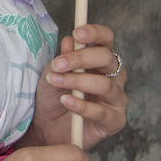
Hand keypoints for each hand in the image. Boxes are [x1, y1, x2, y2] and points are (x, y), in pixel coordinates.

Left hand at [24, 24, 127, 150]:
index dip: (95, 33)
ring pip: (104, 85)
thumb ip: (63, 59)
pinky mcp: (115, 121)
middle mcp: (113, 77)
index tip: (77, 33)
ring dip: (77, 82)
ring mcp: (116, 99)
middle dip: (80, 59)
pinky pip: (102, 112)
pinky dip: (82, 105)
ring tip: (56, 82)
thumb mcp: (52, 73)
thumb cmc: (51, 97)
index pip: (107, 39)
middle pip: (107, 59)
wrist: (44, 127)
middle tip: (58, 64)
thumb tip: (70, 40)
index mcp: (100, 60)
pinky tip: (66, 101)